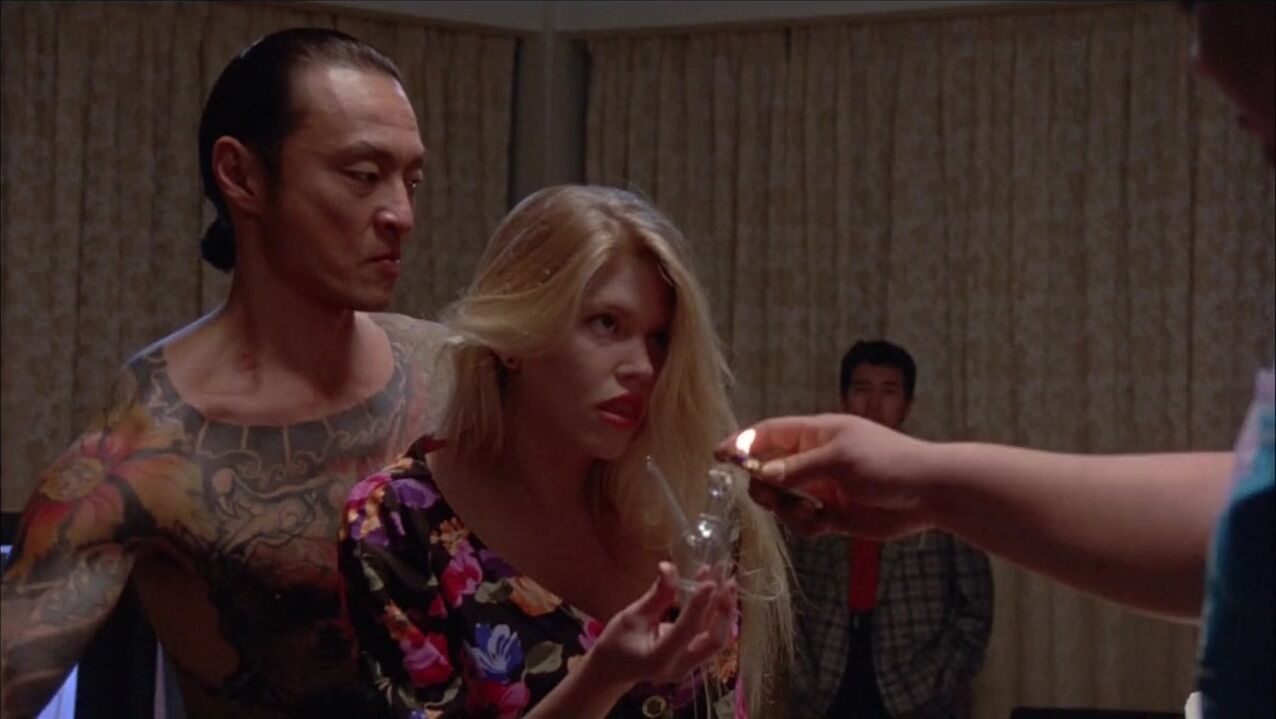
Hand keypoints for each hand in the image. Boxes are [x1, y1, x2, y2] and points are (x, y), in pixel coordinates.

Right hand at [585, 562, 736, 689]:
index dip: (699, 605)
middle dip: (724, 611)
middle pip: (714, 641)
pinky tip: (714, 586)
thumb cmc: (617, 643)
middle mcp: (680, 666)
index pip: (685, 631)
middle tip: (727, 580)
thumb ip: (656, 596)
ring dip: (723, 607)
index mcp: (659, 659)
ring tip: (726, 576)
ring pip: (716, 636)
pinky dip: (715, 611)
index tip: (709, 581)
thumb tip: (668, 566)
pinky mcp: (693, 657)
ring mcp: (690, 664)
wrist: (613, 670)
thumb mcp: (631, 617)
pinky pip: (710, 634)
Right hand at [715, 413, 933, 538]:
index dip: (743, 443)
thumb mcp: (839, 459)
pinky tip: (824, 523)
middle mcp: (815, 459)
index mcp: (816, 433)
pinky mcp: (833, 515)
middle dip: (762, 483)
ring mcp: (823, 487)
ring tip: (806, 511)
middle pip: (769, 469)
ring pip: (783, 499)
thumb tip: (761, 475)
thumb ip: (798, 469)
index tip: (719, 455)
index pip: (769, 434)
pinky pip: (803, 522)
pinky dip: (806, 525)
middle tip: (766, 494)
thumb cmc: (888, 463)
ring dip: (785, 508)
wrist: (929, 493)